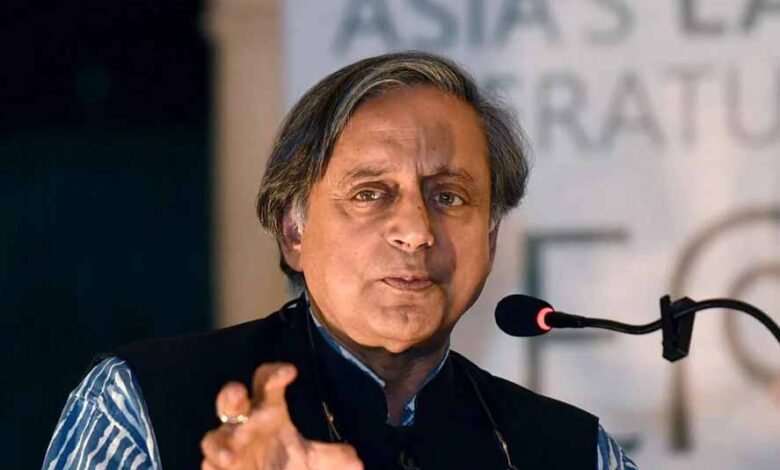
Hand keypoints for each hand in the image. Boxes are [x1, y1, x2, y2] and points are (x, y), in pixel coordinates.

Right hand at [200, 362, 362, 469]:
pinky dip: (214, 467)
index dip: (275, 373)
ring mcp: (227, 447)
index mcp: (267, 411)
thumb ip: (333, 458)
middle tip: (238, 392)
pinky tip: (224, 468)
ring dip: (219, 445)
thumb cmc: (284, 463)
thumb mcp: (311, 460)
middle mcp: (244, 424)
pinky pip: (209, 466)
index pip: (267, 382)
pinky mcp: (216, 468)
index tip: (291, 372)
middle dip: (230, 395)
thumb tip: (357, 462)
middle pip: (231, 400)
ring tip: (231, 458)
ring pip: (213, 438)